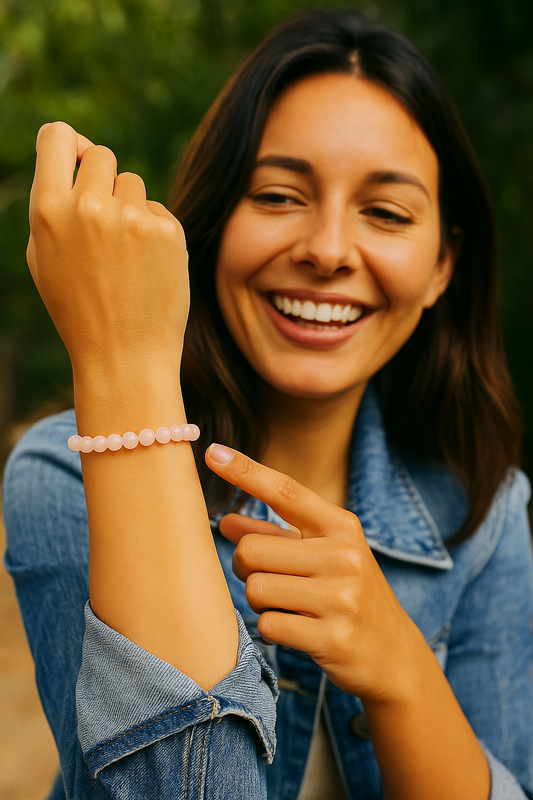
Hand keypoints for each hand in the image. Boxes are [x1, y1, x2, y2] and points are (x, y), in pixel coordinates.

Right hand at [27, 122, 188, 379]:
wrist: (124, 357)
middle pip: (101, 155)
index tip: (76, 162)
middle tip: (103, 225)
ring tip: (124, 257)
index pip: (57, 136)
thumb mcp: (45, 257)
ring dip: (129, 208)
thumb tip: (75, 146)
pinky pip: (158, 210)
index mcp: (49, 211)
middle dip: (102, 180)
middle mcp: (90, 206)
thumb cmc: (78, 309)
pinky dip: (154, 232)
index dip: (69, 145)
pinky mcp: (168, 230)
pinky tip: (147, 268)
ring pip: (132, 183)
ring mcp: (133, 218)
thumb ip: (53, 201)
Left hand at [206, 444, 426, 701]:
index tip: (211, 452)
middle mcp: (343, 555)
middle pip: (252, 549)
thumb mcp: (321, 556)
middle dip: (246, 567)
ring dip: (259, 602)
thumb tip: (226, 521)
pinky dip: (271, 629)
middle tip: (268, 579)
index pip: (285, 490)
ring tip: (288, 606)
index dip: (245, 471)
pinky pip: (268, 625)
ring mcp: (340, 597)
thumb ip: (274, 536)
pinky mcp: (332, 637)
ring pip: (255, 589)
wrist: (394, 655)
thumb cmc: (348, 595)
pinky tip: (297, 630)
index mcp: (340, 527)